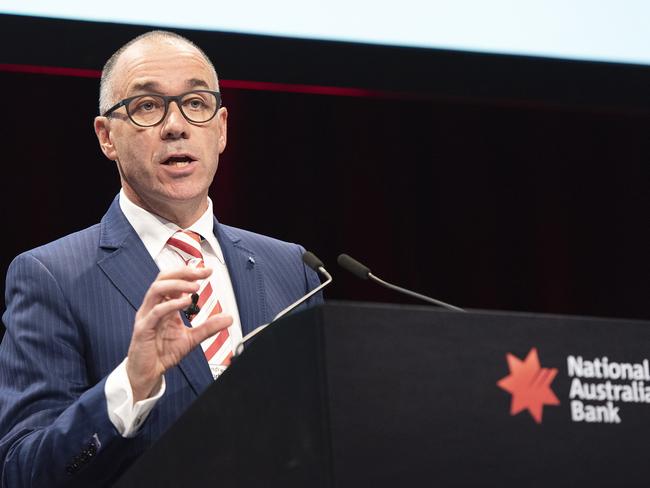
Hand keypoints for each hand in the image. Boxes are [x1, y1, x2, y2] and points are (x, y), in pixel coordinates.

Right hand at [126, 266, 232, 401]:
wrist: (148, 373)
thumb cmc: (163, 353)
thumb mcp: (192, 338)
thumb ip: (208, 327)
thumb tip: (228, 318)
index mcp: (164, 305)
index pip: (174, 280)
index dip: (190, 273)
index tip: (207, 271)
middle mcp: (153, 307)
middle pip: (163, 278)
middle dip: (184, 272)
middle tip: (202, 273)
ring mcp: (146, 316)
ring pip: (156, 289)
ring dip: (177, 285)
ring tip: (195, 287)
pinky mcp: (143, 329)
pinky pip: (155, 312)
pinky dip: (171, 304)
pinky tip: (185, 302)